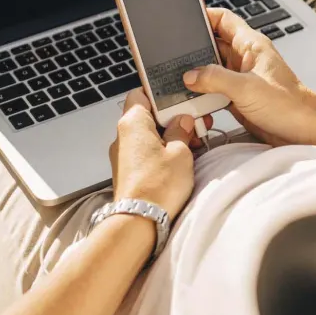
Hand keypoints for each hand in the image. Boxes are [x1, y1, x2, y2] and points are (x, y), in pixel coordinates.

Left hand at [109, 89, 201, 213]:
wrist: (139, 221)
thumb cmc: (157, 187)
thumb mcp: (181, 152)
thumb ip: (181, 131)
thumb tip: (182, 121)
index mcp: (133, 123)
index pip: (141, 93)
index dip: (162, 94)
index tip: (181, 99)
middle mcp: (123, 136)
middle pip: (147, 114)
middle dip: (172, 118)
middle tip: (193, 124)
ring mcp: (123, 155)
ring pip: (148, 134)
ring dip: (169, 136)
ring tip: (191, 144)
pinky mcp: (128, 170)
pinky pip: (145, 151)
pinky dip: (161, 151)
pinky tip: (179, 159)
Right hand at [183, 9, 315, 145]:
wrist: (304, 130)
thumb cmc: (289, 104)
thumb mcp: (247, 87)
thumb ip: (215, 78)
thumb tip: (191, 75)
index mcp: (251, 45)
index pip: (223, 19)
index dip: (204, 15)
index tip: (184, 20)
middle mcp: (245, 58)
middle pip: (212, 44)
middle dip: (194, 50)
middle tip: (175, 56)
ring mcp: (241, 77)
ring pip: (211, 69)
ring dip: (198, 75)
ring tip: (181, 79)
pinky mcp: (239, 96)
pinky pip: (214, 89)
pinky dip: (204, 93)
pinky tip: (194, 99)